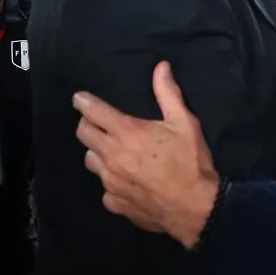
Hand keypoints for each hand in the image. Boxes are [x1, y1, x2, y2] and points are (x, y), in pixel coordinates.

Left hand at [74, 62, 220, 248]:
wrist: (195, 208)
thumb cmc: (190, 161)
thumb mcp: (185, 123)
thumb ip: (168, 93)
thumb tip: (161, 66)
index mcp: (127, 132)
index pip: (93, 111)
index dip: (83, 102)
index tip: (79, 99)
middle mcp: (112, 156)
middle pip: (84, 134)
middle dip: (87, 123)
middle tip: (97, 121)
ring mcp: (110, 182)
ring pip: (90, 161)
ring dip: (97, 151)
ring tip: (112, 150)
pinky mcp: (115, 202)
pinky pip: (104, 188)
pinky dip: (110, 180)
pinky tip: (125, 180)